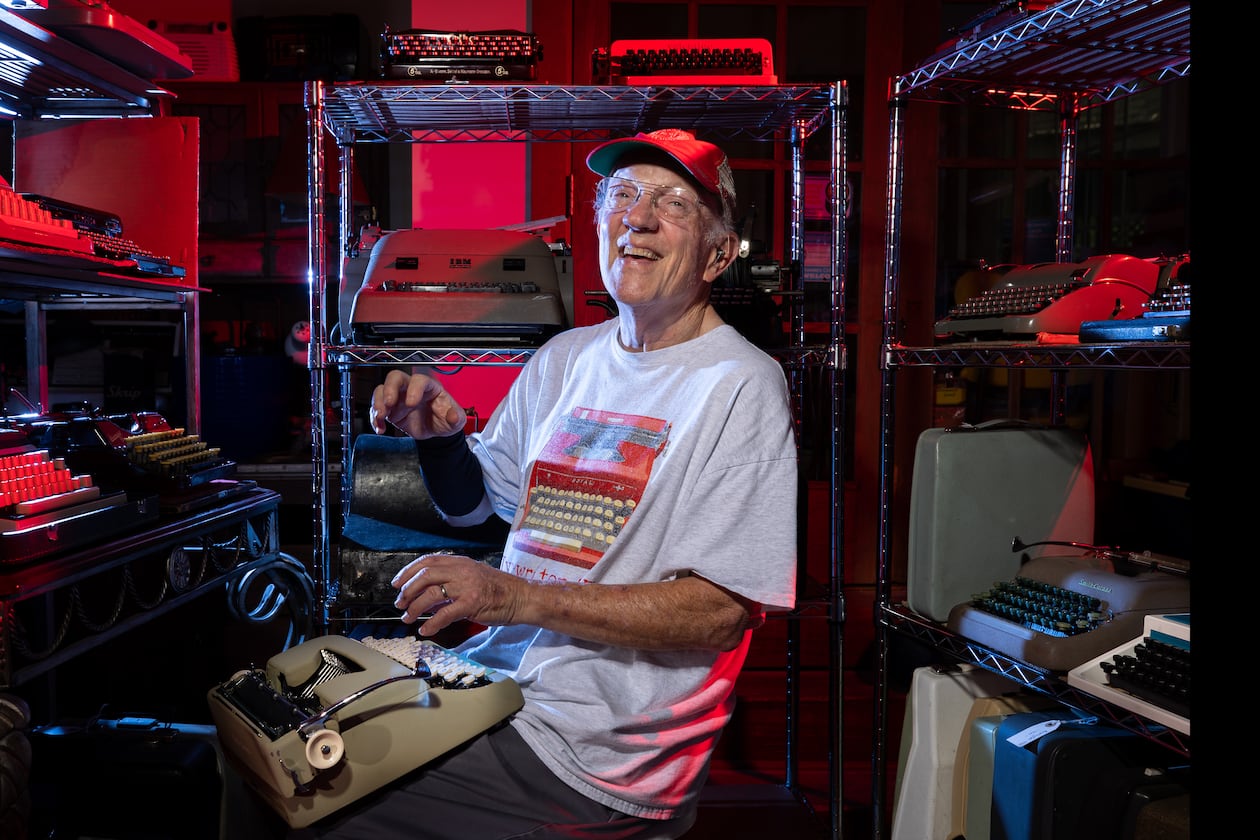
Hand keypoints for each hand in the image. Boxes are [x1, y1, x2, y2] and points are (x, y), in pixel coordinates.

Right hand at [369, 369, 467, 438]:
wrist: (435, 432)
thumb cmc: (445, 419)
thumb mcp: (456, 420)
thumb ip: (456, 417)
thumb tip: (453, 417)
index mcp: (429, 387)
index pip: (419, 380)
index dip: (414, 389)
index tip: (412, 403)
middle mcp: (411, 389)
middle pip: (395, 377)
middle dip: (390, 388)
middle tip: (389, 403)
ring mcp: (399, 398)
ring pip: (382, 390)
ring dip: (378, 403)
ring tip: (381, 417)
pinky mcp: (390, 410)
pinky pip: (377, 409)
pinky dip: (374, 418)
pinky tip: (380, 428)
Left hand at [392, 552, 524, 635]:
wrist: (521, 597)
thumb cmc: (499, 590)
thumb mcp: (473, 578)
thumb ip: (450, 583)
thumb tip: (427, 595)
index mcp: (461, 563)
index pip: (428, 561)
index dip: (409, 571)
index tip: (398, 583)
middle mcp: (462, 571)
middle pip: (425, 576)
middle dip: (407, 590)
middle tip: (400, 603)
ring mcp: (467, 587)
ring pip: (431, 594)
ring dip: (415, 607)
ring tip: (408, 617)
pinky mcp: (472, 604)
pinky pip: (445, 614)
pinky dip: (432, 623)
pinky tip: (425, 630)